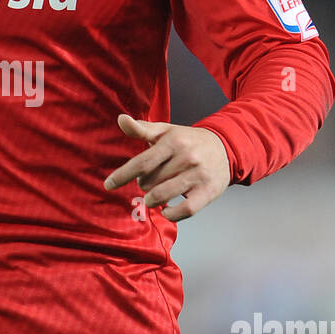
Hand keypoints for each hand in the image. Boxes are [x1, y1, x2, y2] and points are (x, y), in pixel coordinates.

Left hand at [103, 115, 230, 222]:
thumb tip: (120, 119)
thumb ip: (141, 128)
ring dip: (152, 200)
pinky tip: (166, 211)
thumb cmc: (188, 140)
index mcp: (173, 141)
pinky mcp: (208, 191)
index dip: (122, 175)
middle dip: (143, 185)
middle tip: (149, 181)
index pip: (142, 162)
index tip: (109, 185)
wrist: (226, 147)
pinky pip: (185, 210)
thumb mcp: (166, 131)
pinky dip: (171, 214)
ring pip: (163, 196)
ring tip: (153, 196)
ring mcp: (198, 175)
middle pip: (150, 181)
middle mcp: (187, 157)